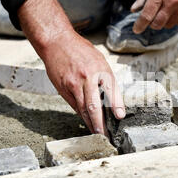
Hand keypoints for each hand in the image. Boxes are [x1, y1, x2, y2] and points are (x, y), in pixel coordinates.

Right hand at [18, 0, 125, 135]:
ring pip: (83, 109)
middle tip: (106, 135)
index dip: (116, 106)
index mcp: (101, 70)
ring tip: (97, 133)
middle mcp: (88, 78)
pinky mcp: (63, 88)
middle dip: (100, 123)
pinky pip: (74, 105)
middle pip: (95, 106)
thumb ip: (106, 80)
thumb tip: (113, 101)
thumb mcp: (100, 61)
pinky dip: (81, 115)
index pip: (111, 91)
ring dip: (90, 123)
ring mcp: (74, 84)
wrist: (57, 42)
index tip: (119, 117)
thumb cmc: (81, 51)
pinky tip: (86, 122)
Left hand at [131, 0, 177, 33]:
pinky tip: (174, 10)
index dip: (140, 25)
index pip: (147, 16)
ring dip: (164, 21)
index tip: (136, 29)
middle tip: (150, 17)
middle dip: (151, 23)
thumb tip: (134, 9)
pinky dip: (175, 19)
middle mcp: (173, 1)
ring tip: (164, 9)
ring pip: (170, 24)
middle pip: (158, 24)